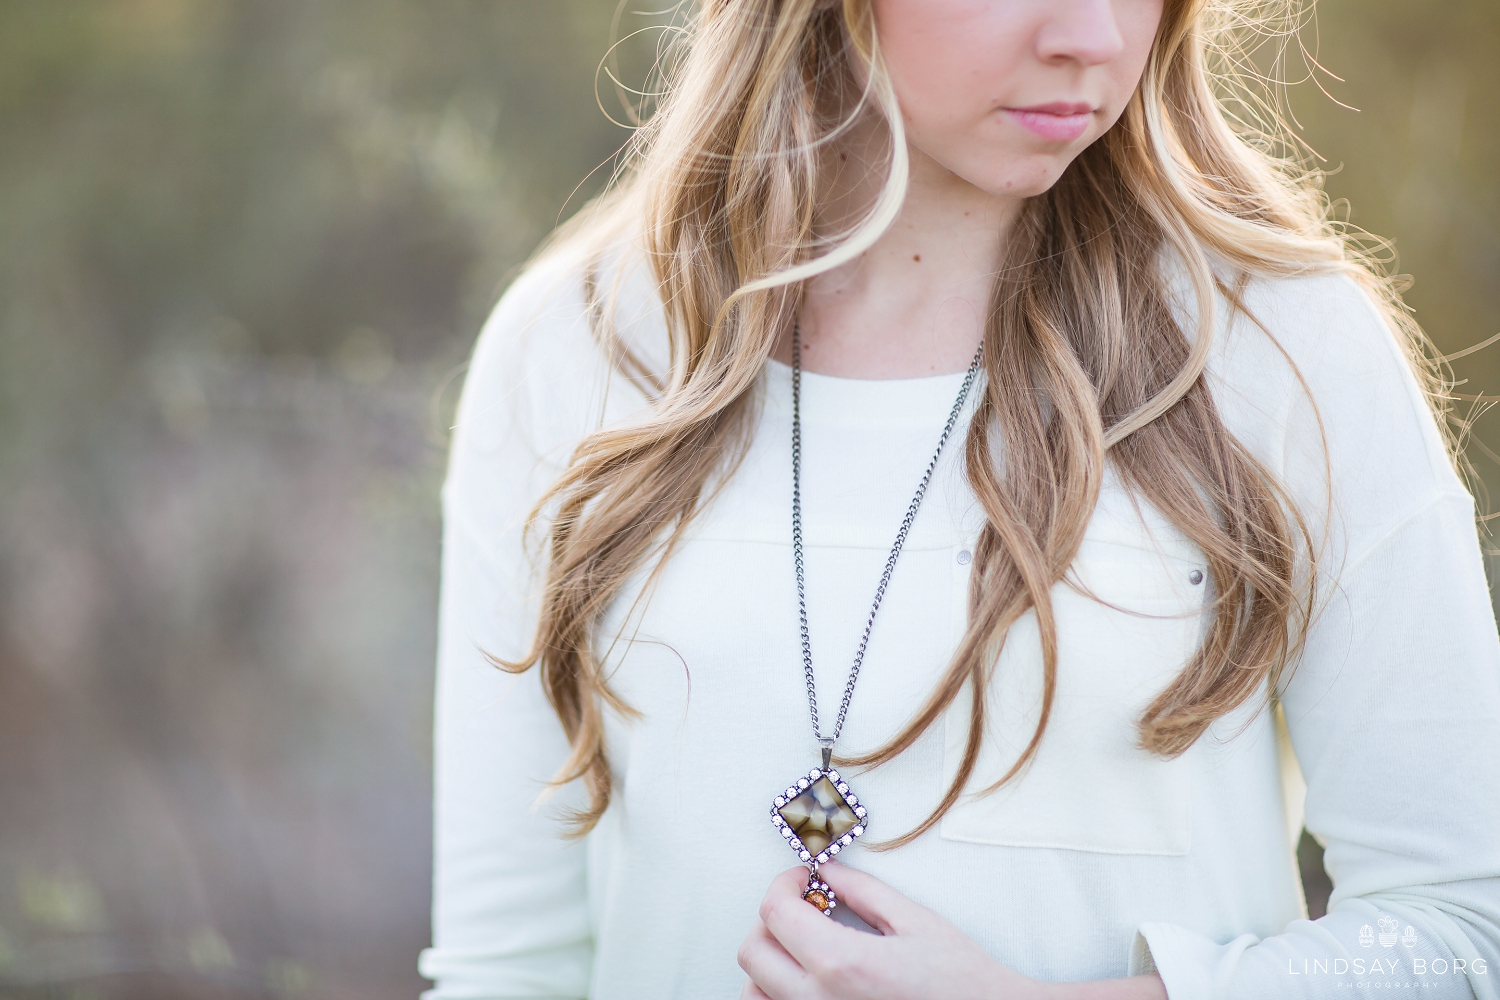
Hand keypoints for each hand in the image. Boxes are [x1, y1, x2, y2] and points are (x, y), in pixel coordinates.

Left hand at [736, 864, 1167, 999]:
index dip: (784, 884)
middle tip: (804, 906)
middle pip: (752, 951)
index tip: (804, 878)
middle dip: (771, 918)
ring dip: (768, 963)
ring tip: (805, 947)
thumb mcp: (913, 921)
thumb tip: (827, 873)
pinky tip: (812, 978)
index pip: (774, 912)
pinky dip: (779, 993)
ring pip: (755, 992)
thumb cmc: (960, 979)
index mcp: (841, 962)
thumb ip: (861, 892)